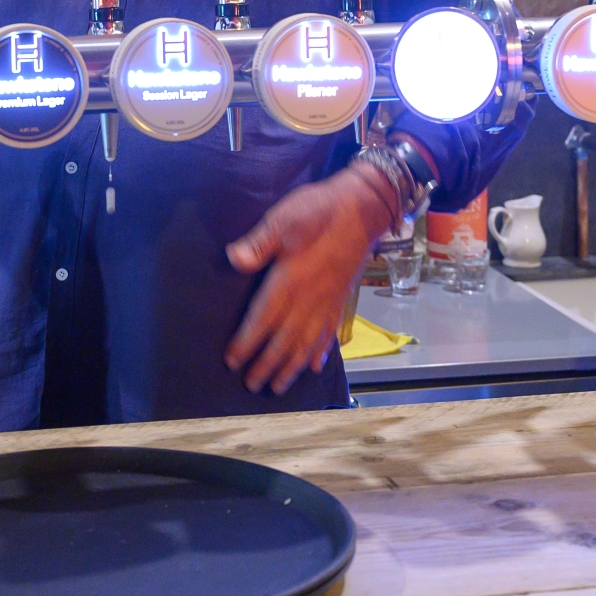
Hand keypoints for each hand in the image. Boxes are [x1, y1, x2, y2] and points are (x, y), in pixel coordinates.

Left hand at [223, 168, 399, 394]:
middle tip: (251, 386)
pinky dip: (320, 351)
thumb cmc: (319, 211)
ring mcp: (328, 301)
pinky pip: (329, 332)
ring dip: (291, 366)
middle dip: (267, 364)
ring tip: (279, 386)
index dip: (247, 342)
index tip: (232, 361)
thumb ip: (259, 243)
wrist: (362, 208)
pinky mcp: (341, 298)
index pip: (263, 319)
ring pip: (307, 342)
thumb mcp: (283, 219)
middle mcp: (309, 298)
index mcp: (290, 280)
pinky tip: (314, 366)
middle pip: (284, 339)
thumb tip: (234, 259)